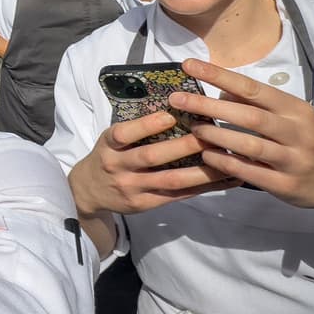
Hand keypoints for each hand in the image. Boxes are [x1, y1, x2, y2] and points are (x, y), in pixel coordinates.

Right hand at [69, 108, 238, 217]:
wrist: (88, 191)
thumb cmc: (109, 156)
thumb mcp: (111, 139)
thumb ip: (136, 129)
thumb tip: (177, 108)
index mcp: (108, 145)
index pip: (123, 133)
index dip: (146, 125)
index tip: (170, 115)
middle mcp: (117, 166)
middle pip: (151, 157)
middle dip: (183, 146)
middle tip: (211, 134)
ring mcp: (130, 188)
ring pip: (169, 181)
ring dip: (201, 171)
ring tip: (226, 159)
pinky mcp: (143, 204)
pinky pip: (176, 196)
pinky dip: (201, 188)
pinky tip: (221, 180)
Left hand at [172, 59, 313, 228]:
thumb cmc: (311, 144)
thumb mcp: (293, 119)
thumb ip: (259, 106)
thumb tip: (220, 91)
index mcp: (296, 109)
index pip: (252, 88)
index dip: (219, 76)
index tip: (189, 65)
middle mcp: (297, 131)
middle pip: (248, 115)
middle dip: (208, 105)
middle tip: (177, 99)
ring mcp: (293, 160)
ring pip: (249, 144)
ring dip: (216, 135)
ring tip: (193, 129)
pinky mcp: (286, 185)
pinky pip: (250, 172)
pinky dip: (226, 163)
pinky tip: (207, 156)